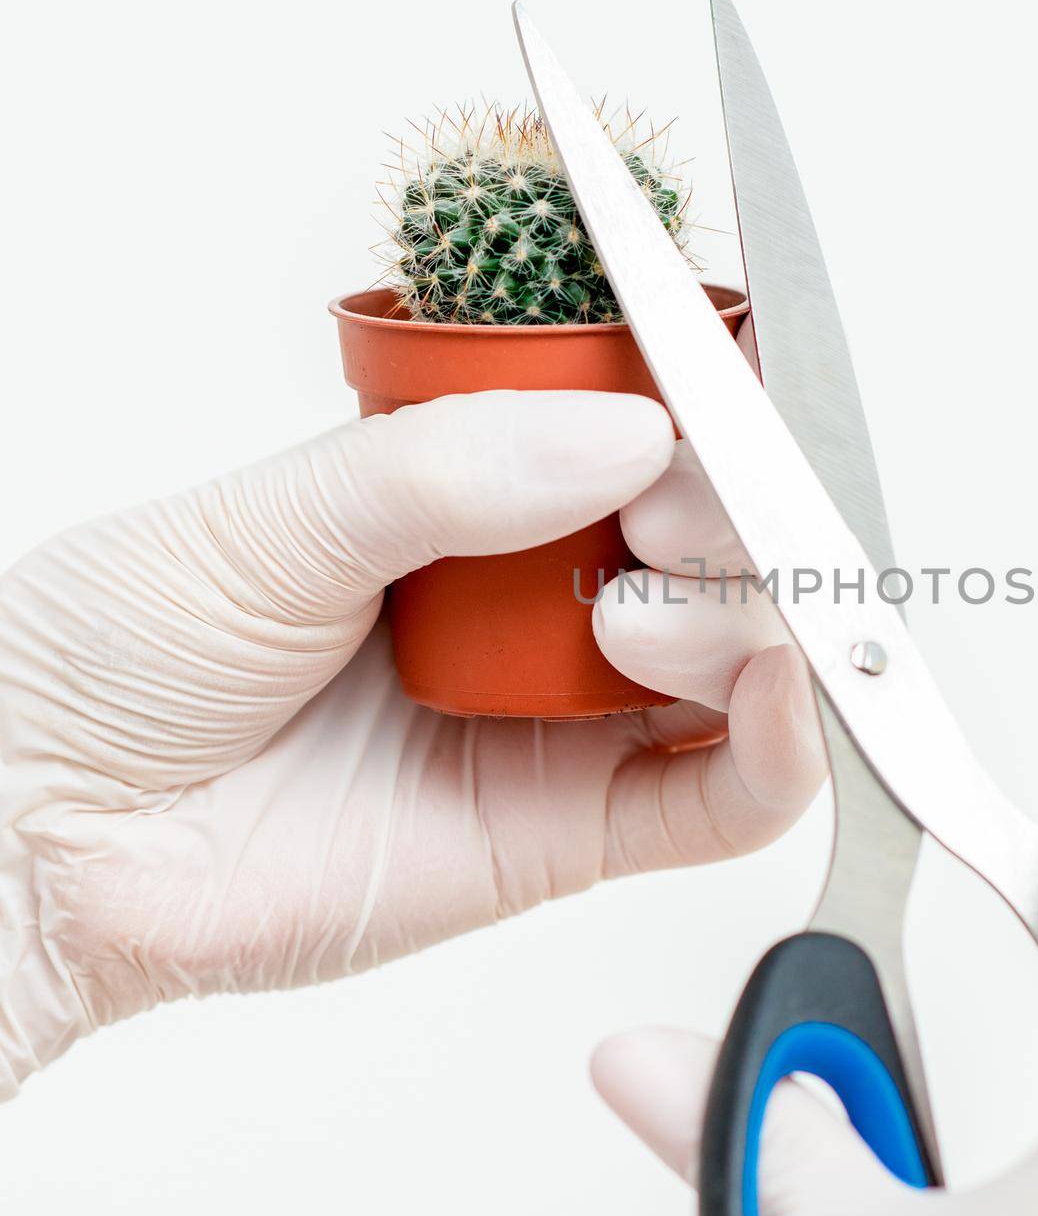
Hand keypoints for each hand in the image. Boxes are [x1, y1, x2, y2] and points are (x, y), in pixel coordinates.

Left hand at [0, 392, 819, 1097]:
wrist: (48, 836)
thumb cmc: (124, 654)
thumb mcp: (278, 515)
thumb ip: (456, 468)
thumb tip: (630, 432)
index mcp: (483, 486)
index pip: (648, 423)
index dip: (716, 399)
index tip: (738, 379)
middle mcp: (548, 594)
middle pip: (726, 538)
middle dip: (733, 512)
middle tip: (658, 511)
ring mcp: (574, 714)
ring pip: (752, 655)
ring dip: (747, 618)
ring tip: (633, 618)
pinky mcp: (581, 827)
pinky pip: (729, 797)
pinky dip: (786, 747)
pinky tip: (775, 698)